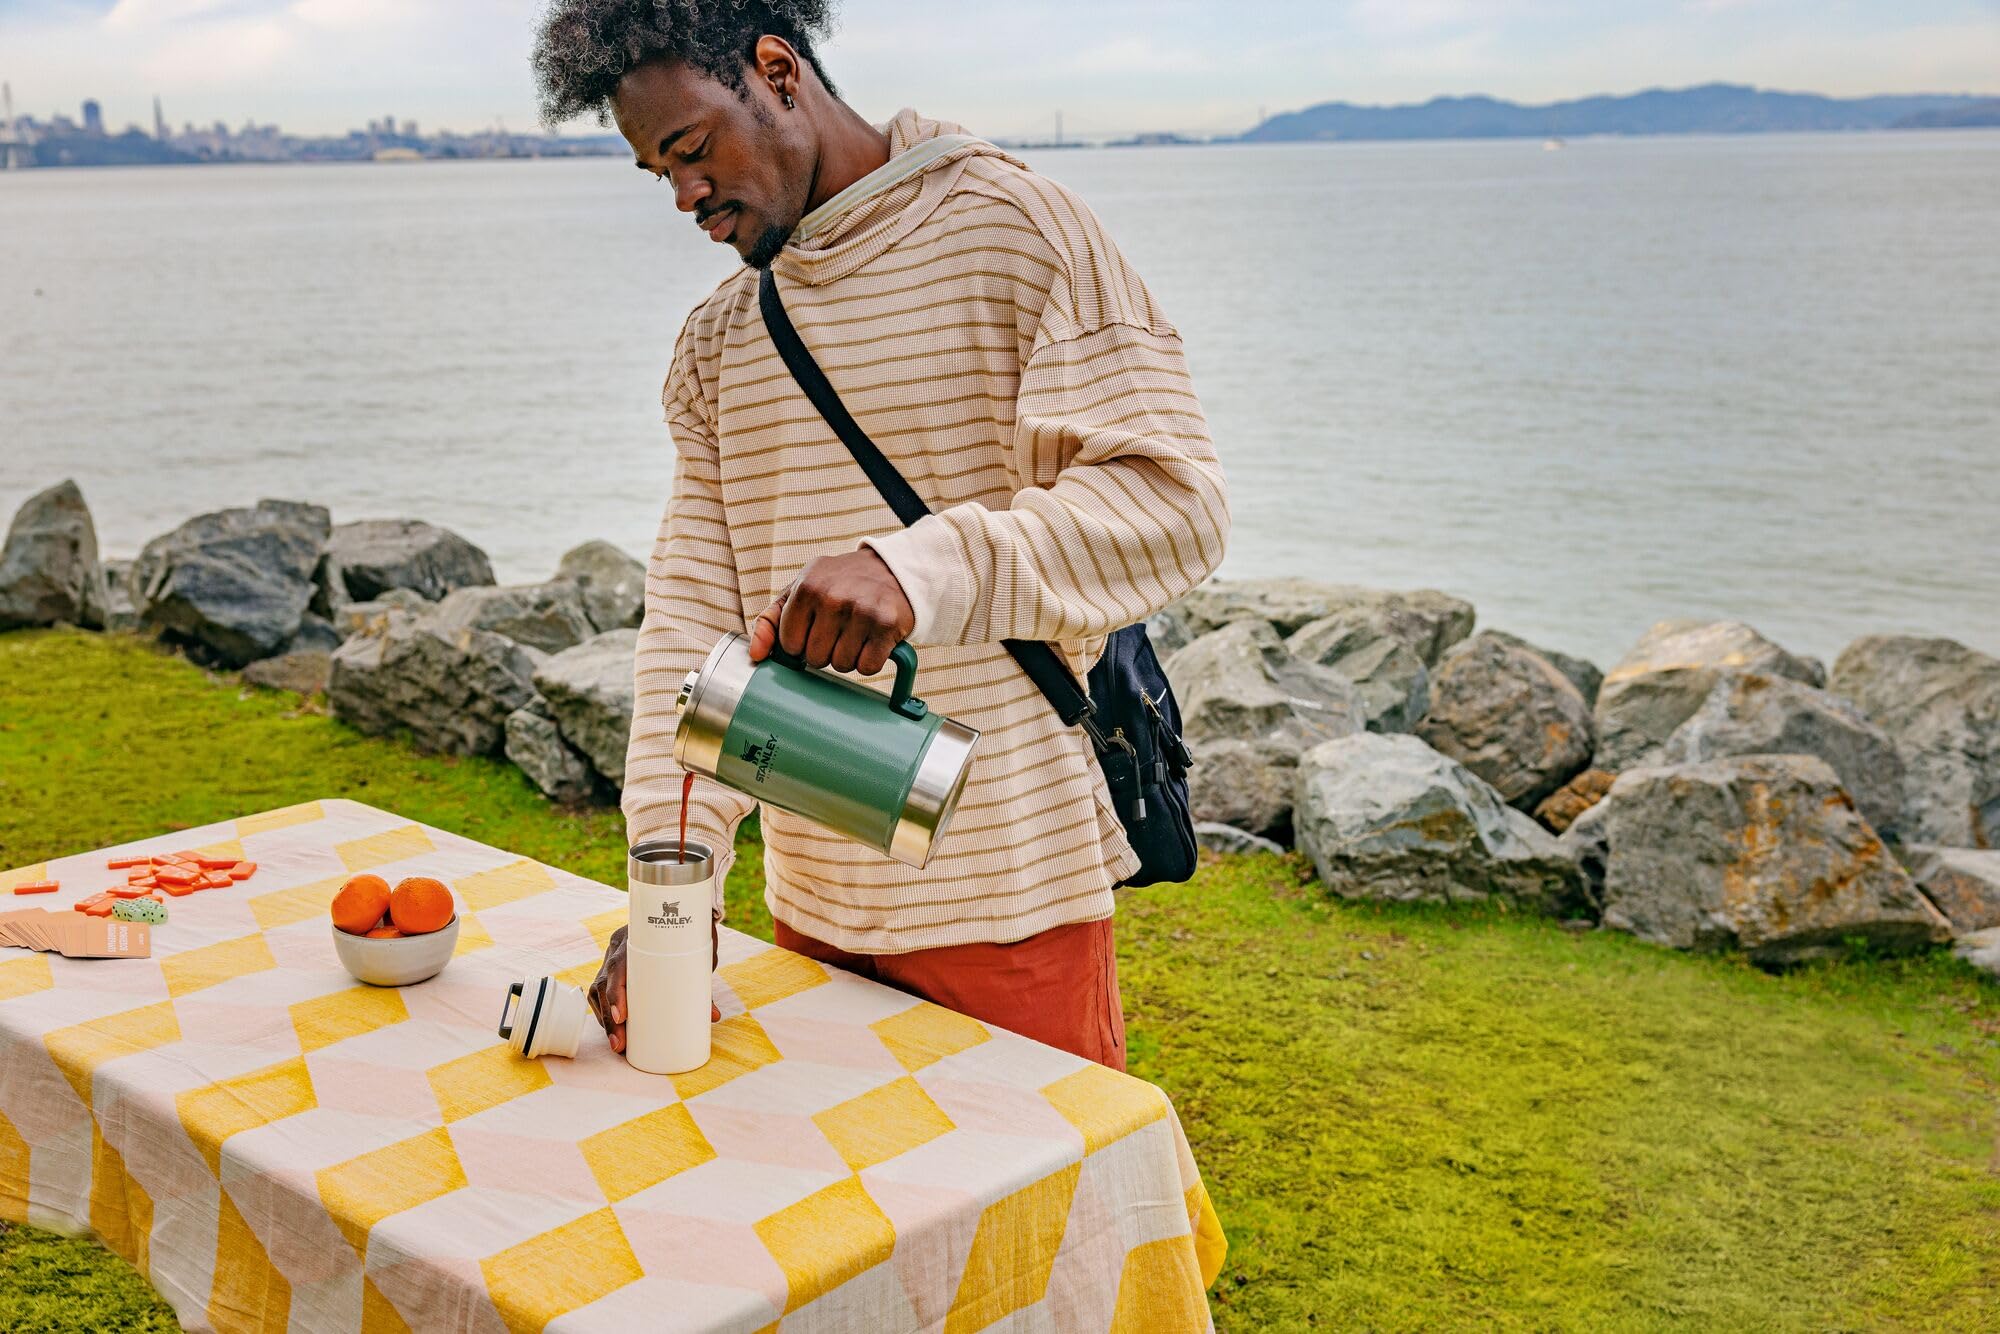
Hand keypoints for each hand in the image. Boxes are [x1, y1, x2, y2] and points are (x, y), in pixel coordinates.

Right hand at [588, 919, 720, 1053]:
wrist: (679, 913)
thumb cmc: (687, 932)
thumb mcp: (696, 953)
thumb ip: (702, 983)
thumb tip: (713, 1016)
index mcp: (634, 938)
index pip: (618, 966)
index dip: (616, 993)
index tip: (622, 1017)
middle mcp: (618, 948)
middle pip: (604, 983)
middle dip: (610, 1017)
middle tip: (620, 1044)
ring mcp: (611, 957)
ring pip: (598, 990)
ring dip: (605, 1019)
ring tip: (618, 1044)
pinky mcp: (612, 969)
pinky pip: (599, 992)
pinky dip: (604, 1012)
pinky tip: (612, 1029)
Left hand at [748, 548, 913, 673]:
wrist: (892, 569)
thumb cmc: (840, 584)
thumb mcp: (801, 589)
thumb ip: (771, 619)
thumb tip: (757, 654)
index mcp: (807, 587)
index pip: (789, 645)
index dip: (801, 643)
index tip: (814, 628)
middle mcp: (833, 597)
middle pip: (815, 659)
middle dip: (826, 650)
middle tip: (839, 629)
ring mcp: (862, 611)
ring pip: (842, 665)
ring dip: (848, 656)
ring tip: (856, 632)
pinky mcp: (887, 625)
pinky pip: (867, 667)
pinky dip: (869, 660)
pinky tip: (872, 639)